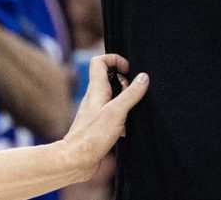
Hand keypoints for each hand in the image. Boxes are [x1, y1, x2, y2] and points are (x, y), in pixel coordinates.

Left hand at [54, 55, 149, 186]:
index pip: (99, 61)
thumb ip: (130, 94)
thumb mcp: (117, 112)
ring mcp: (96, 111)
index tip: (128, 69)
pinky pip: (113, 115)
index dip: (114, 59)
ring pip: (113, 98)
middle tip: (133, 93)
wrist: (76, 160)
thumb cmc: (92, 136)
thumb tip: (143, 77)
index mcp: (96, 89)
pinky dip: (122, 118)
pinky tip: (126, 129)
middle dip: (125, 82)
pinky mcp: (98, 125)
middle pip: (109, 79)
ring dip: (125, 102)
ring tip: (132, 112)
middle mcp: (95, 98)